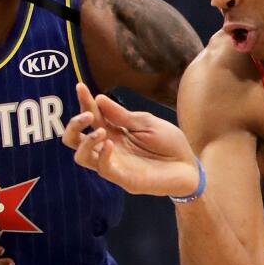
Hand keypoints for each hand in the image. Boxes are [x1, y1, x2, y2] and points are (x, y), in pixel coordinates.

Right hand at [63, 83, 199, 196]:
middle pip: (74, 139)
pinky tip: (109, 144)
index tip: (80, 86)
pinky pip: (103, 169)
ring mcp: (114, 164)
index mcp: (115, 131)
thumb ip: (122, 115)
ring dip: (85, 141)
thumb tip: (98, 98)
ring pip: (81, 156)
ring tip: (100, 131)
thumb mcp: (147, 123)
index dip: (85, 101)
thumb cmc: (170, 144)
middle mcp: (109, 147)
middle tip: (87, 115)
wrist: (189, 166)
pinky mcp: (123, 178)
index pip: (93, 116)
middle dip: (74, 124)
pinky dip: (102, 155)